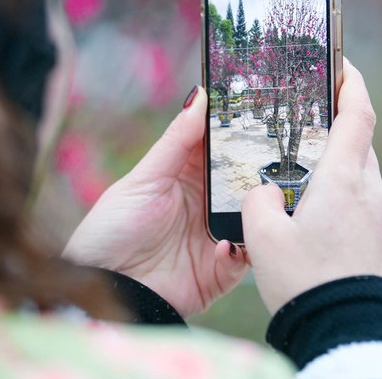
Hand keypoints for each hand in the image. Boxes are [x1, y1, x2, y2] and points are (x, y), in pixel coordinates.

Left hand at [62, 86, 247, 316]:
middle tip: (277, 156)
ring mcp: (216, 237)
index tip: (262, 109)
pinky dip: (240, 251)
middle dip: (261, 170)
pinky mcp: (219, 271)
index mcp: (188, 177)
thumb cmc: (113, 229)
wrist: (105, 286)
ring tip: (259, 202)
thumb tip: (200, 95)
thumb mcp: (144, 179)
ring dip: (258, 211)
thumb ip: (177, 140)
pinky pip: (245, 258)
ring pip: (253, 218)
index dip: (241, 131)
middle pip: (245, 182)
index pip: (222, 149)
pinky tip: (223, 246)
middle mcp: (207, 204)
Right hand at [241, 59, 381, 313]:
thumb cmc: (305, 281)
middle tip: (303, 124)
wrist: (344, 331)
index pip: (358, 114)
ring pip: (359, 175)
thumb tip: (265, 192)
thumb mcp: (263, 238)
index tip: (341, 63)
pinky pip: (361, 203)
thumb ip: (258, 202)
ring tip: (300, 178)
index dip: (352, 82)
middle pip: (358, 143)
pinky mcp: (381, 241)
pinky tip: (313, 219)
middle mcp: (370, 192)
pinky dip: (340, 197)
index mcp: (344, 180)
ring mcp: (381, 218)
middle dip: (334, 128)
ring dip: (334, 168)